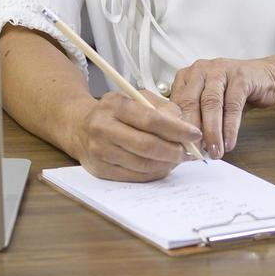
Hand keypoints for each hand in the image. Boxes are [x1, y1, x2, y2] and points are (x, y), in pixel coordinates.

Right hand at [68, 90, 204, 181]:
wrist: (79, 127)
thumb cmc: (114, 112)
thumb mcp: (136, 99)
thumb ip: (163, 108)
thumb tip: (186, 127)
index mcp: (114, 105)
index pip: (151, 119)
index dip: (177, 129)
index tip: (195, 134)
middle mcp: (102, 127)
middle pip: (147, 145)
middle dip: (174, 151)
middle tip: (189, 152)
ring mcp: (99, 151)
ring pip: (143, 164)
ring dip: (166, 164)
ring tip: (177, 158)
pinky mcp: (100, 170)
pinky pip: (135, 176)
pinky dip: (154, 173)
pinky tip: (162, 166)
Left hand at [168, 57, 274, 158]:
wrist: (265, 77)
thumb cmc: (232, 91)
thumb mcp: (208, 102)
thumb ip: (196, 117)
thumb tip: (187, 144)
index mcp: (187, 76)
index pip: (177, 103)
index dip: (178, 128)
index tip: (181, 148)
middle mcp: (200, 70)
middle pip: (191, 102)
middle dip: (192, 131)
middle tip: (195, 153)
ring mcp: (220, 71)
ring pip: (211, 104)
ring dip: (212, 132)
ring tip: (214, 151)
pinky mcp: (240, 78)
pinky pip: (233, 106)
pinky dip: (230, 127)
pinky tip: (229, 142)